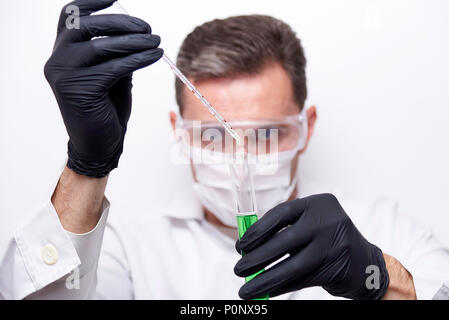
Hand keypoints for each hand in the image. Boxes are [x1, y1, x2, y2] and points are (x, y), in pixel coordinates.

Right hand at [44, 0, 162, 177]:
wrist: (99, 144)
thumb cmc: (105, 110)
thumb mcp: (111, 76)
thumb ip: (115, 55)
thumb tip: (136, 34)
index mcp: (62, 54)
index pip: (69, 17)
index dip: (90, 3)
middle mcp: (57, 61)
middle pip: (86, 26)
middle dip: (121, 23)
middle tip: (147, 28)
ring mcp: (65, 75)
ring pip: (102, 46)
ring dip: (134, 41)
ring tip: (156, 40)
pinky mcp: (80, 89)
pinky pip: (114, 67)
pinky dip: (137, 59)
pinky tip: (153, 55)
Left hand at [234, 194, 388, 299]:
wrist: (367, 263)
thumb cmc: (328, 240)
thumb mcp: (312, 224)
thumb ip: (286, 229)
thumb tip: (248, 246)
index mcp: (318, 204)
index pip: (281, 213)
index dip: (257, 230)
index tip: (241, 244)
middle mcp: (327, 221)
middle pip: (283, 241)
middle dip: (256, 257)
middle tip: (239, 268)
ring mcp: (333, 245)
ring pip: (291, 266)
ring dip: (265, 280)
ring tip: (246, 289)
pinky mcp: (336, 269)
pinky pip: (300, 280)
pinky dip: (280, 287)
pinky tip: (267, 291)